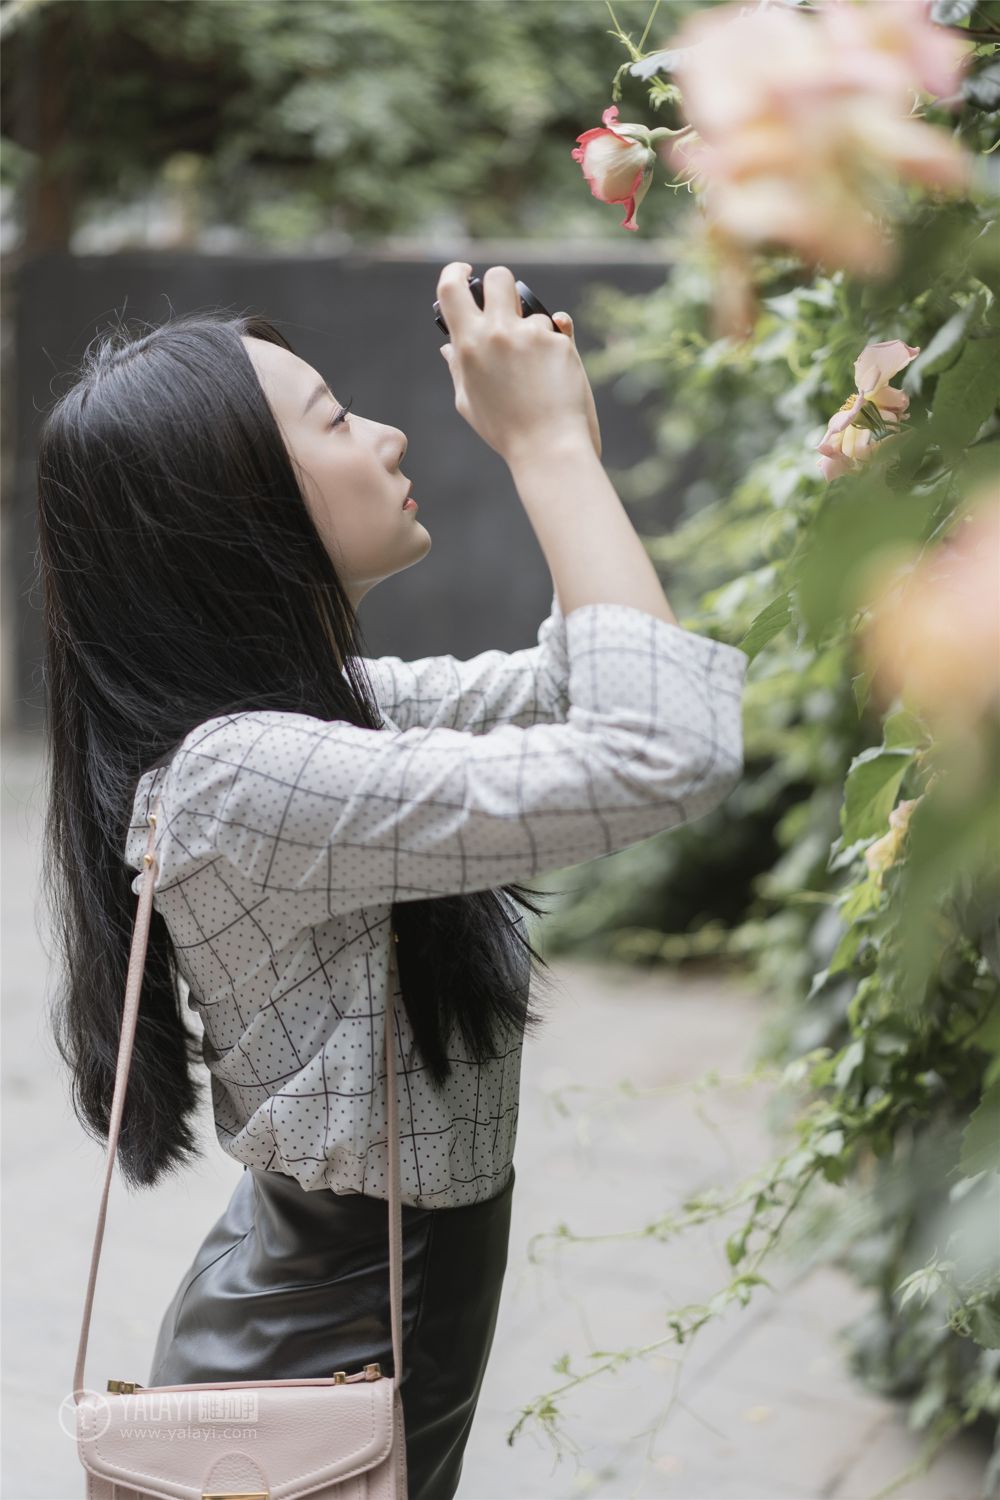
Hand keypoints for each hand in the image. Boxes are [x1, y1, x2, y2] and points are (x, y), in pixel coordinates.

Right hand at [437, 263, 596, 465]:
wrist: (548, 448)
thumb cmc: (505, 431)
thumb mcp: (469, 402)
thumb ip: (457, 367)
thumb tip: (447, 346)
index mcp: (468, 345)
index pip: (451, 288)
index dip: (455, 272)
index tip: (465, 272)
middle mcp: (498, 332)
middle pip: (499, 278)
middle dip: (502, 287)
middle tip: (505, 308)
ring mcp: (531, 335)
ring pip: (532, 310)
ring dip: (532, 329)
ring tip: (535, 370)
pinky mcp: (560, 342)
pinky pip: (558, 328)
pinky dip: (555, 346)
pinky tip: (555, 374)